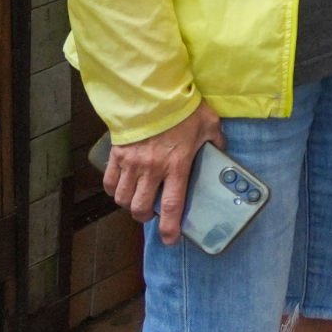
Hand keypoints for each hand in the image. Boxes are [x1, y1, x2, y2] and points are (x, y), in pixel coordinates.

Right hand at [106, 103, 225, 244]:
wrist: (153, 92)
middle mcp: (152, 169)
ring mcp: (132, 163)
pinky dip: (114, 190)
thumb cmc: (184, 109)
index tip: (170, 240)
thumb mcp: (209, 125)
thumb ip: (215, 143)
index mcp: (177, 165)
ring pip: (123, 198)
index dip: (170, 227)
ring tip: (137, 201)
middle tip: (151, 215)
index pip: (172, 205)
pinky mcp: (117, 154)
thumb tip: (222, 153)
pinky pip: (110, 182)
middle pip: (141, 207)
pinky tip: (122, 188)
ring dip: (129, 205)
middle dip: (145, 217)